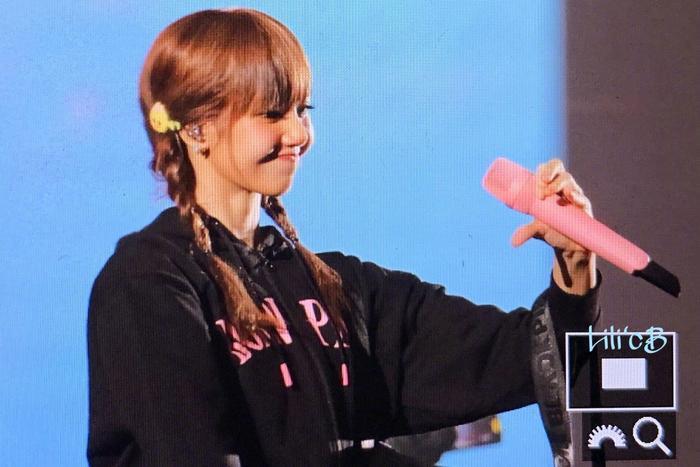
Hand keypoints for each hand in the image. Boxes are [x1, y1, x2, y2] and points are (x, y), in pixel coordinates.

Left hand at [510, 158, 596, 293]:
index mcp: (549, 187)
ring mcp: (574, 194)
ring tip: (548, 193)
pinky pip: (581, 197)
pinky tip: (570, 196)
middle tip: (540, 186)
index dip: (541, 171)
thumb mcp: (537, 229)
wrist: (568, 246)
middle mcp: (562, 187)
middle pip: (557, 167)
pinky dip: (575, 196)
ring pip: (567, 179)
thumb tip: (514, 242)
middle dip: (548, 172)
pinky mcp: (584, 206)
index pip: (546, 169)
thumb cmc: (553, 230)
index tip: (535, 182)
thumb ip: (526, 231)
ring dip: (556, 184)